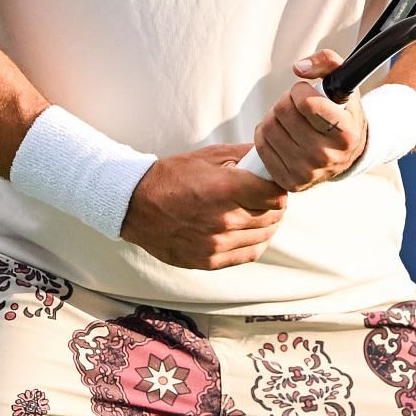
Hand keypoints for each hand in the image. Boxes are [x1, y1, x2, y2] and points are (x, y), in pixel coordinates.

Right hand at [120, 144, 287, 268]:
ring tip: (258, 212)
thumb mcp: (209, 156)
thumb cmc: (173, 177)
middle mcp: (223, 219)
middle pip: (273, 215)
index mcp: (225, 189)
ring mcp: (217, 243)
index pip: (276, 194)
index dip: (279, 187)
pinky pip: (249, 254)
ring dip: (267, 223)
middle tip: (265, 196)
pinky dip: (256, 242)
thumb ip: (244, 155)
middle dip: (274, 204)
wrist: (137, 206)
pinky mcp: (210, 260)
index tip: (273, 183)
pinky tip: (250, 231)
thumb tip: (272, 155)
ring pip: (264, 235)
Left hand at [251, 49, 367, 191]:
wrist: (347, 155)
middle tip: (297, 106)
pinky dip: (266, 134)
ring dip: (275, 117)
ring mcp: (308, 172)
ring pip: (268, 127)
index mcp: (346, 133)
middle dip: (286, 101)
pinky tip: (283, 135)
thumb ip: (327, 62)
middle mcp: (328, 156)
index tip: (305, 92)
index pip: (306, 103)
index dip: (300, 90)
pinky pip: (261, 146)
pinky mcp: (290, 182)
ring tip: (291, 121)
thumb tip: (299, 68)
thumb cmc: (342, 114)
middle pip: (282, 112)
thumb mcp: (343, 84)